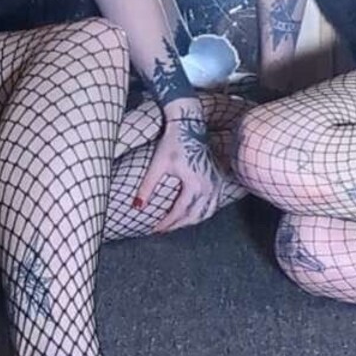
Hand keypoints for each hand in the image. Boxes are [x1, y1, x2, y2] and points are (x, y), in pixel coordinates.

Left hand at [132, 103, 222, 232]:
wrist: (189, 126)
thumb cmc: (173, 142)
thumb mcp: (157, 165)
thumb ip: (147, 187)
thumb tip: (137, 207)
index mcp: (194, 183)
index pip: (179, 211)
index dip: (167, 223)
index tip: (155, 229)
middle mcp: (209, 185)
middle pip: (194, 215)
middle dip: (178, 225)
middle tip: (164, 229)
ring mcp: (216, 182)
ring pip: (206, 212)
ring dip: (192, 221)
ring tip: (177, 224)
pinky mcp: (218, 178)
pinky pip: (214, 203)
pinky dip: (203, 212)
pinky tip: (193, 213)